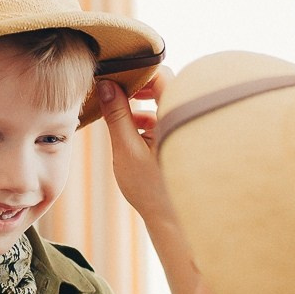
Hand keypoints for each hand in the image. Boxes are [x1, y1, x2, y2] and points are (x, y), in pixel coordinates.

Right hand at [98, 67, 175, 221]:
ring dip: (142, 105)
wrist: (172, 220)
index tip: (115, 80)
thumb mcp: (126, 149)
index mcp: (177, 115)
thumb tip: (107, 85)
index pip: (161, 75)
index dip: (136, 73)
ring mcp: (186, 128)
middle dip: (137, 90)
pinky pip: (166, 118)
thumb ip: (117, 115)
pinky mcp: (183, 139)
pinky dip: (149, 119)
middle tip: (115, 95)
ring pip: (164, 103)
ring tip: (121, 117)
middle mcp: (187, 117)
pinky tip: (133, 131)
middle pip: (163, 86)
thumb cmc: (151, 189)